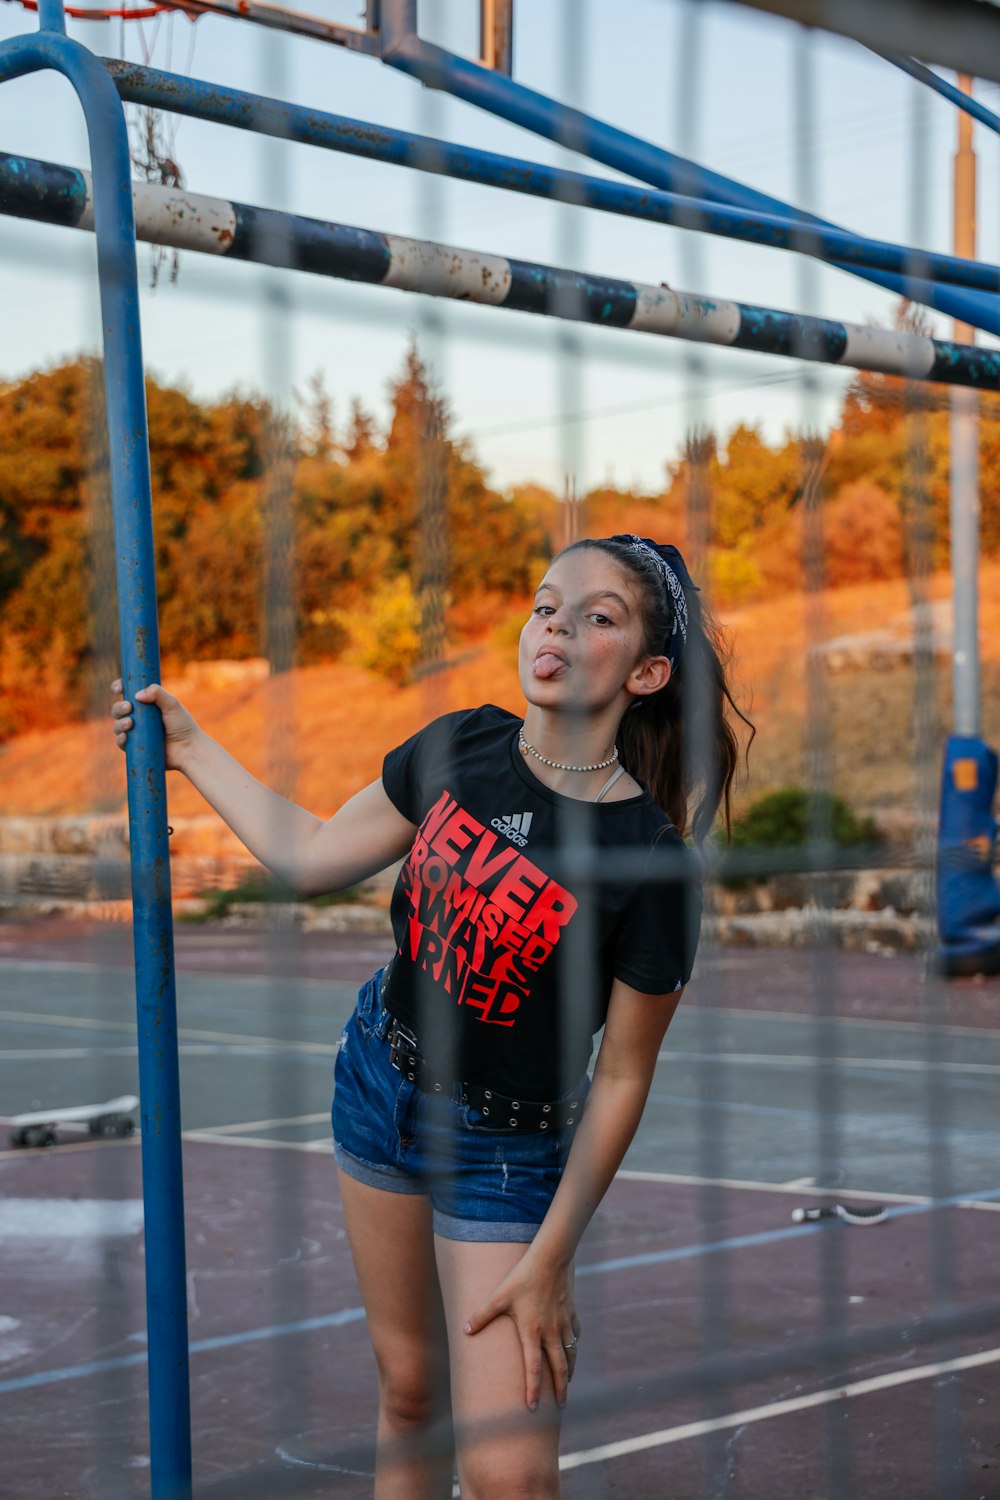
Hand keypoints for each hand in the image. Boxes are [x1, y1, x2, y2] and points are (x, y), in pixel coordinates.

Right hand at [109, 679, 198, 771]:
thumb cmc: (183, 725)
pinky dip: (121, 739)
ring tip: (130, 723)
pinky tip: (126, 736)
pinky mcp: (135, 747)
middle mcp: (138, 717)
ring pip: (118, 725)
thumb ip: (157, 693)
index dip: (119, 687)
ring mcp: (136, 732)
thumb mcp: (172, 704)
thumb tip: (137, 695)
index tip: (118, 688)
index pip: (127, 692)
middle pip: (119, 709)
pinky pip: (121, 743)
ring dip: (119, 723)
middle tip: (129, 707)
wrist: (189, 749)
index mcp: (146, 703)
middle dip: (119, 707)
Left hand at [463, 1253, 580, 1410]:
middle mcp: (551, 1333)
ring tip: (567, 1385)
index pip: (533, 1368)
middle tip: (561, 1407)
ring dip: (569, 1372)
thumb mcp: (498, 1296)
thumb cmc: (522, 1277)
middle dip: (560, 1390)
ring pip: (571, 1355)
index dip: (532, 1390)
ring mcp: (564, 1324)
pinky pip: (576, 1336)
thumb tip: (465, 1330)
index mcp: (532, 1332)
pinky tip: (572, 1351)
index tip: (532, 1409)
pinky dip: (574, 1348)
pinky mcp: (572, 1313)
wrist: (550, 1259)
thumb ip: (482, 1315)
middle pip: (559, 1369)